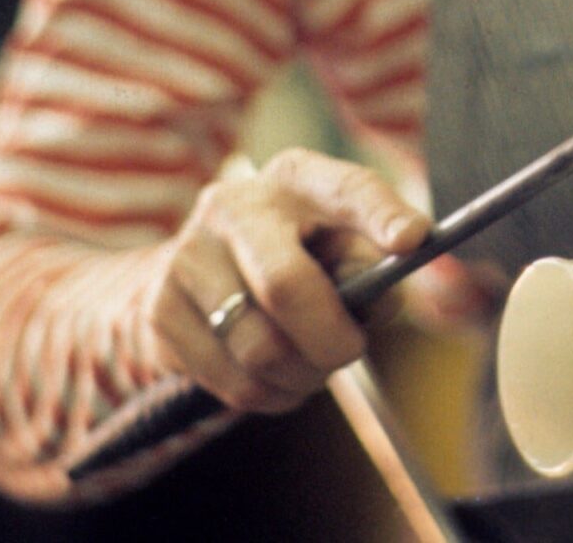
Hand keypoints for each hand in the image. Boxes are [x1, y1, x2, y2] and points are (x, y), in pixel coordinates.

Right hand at [150, 149, 429, 413]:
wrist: (199, 273)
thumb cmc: (296, 257)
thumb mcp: (340, 245)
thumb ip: (368, 264)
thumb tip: (379, 294)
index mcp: (295, 178)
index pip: (346, 189)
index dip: (381, 213)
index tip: (412, 241)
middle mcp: (234, 205)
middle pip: (286, 285)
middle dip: (331, 339)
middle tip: (350, 351)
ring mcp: (188, 255)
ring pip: (259, 348)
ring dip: (302, 375)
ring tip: (310, 366)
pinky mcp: (161, 309)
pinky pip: (232, 381)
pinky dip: (268, 393)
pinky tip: (274, 374)